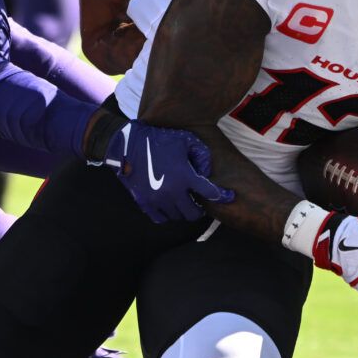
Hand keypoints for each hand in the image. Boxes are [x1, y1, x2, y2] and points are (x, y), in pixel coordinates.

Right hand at [90, 118, 231, 222]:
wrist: (128, 145)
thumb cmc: (159, 139)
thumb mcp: (185, 139)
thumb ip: (202, 154)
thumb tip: (206, 172)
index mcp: (185, 176)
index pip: (211, 193)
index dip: (224, 196)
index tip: (230, 196)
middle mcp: (172, 191)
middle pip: (193, 214)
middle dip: (200, 209)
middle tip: (199, 202)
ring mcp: (157, 199)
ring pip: (178, 217)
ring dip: (183, 211)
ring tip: (184, 201)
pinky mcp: (144, 202)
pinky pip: (160, 218)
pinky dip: (168, 215)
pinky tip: (170, 206)